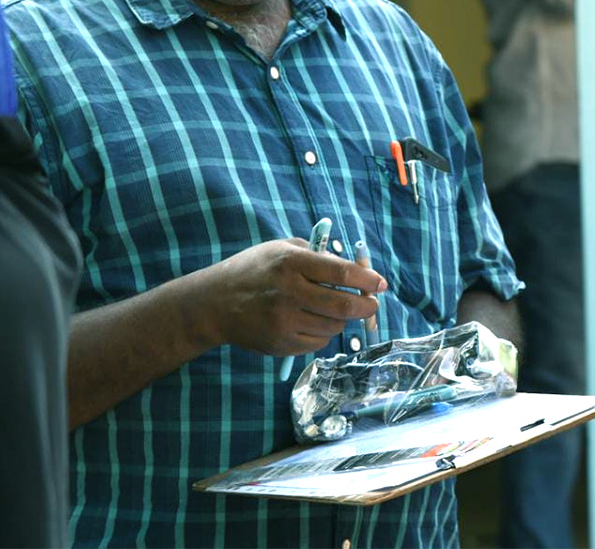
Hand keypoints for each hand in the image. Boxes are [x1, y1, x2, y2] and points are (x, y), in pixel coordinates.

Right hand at [201, 238, 386, 355]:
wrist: (213, 304)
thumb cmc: (252, 270)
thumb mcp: (280, 248)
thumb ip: (317, 255)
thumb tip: (354, 269)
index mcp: (291, 264)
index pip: (341, 273)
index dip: (367, 279)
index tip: (380, 283)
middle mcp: (289, 294)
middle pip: (343, 305)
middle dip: (366, 305)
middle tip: (372, 303)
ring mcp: (284, 322)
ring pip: (334, 326)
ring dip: (342, 318)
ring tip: (331, 309)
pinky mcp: (281, 344)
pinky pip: (319, 342)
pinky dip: (323, 332)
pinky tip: (310, 321)